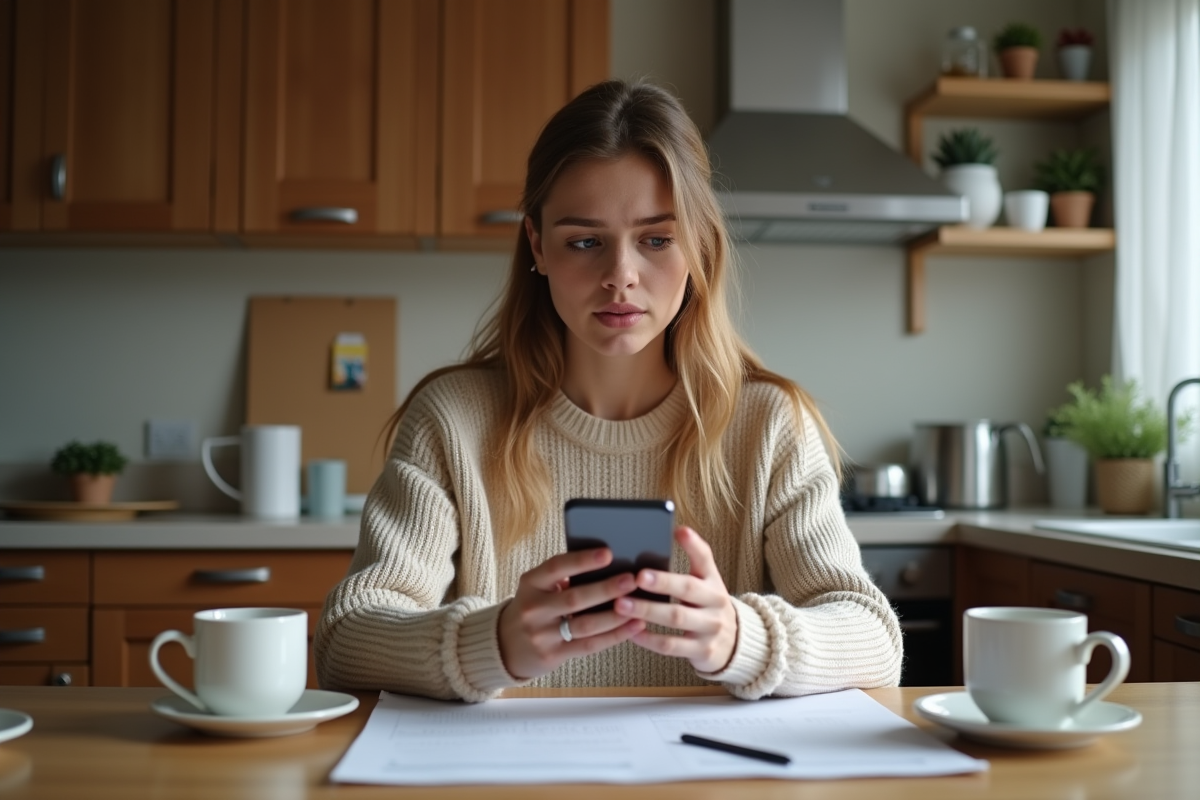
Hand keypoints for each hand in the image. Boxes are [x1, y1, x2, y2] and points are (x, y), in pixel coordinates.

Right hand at [498, 548, 646, 680]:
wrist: (504, 646)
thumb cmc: (532, 608)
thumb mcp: (537, 587)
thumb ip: (562, 576)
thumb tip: (607, 563)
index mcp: (531, 583)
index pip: (557, 567)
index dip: (583, 560)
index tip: (608, 553)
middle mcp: (534, 608)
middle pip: (575, 598)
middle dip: (606, 589)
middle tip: (631, 580)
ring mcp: (542, 634)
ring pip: (585, 624)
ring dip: (615, 615)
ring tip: (639, 604)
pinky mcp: (553, 655)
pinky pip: (589, 645)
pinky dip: (614, 635)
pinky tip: (633, 626)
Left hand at [614, 526, 737, 673]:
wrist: (735, 644)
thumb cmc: (707, 606)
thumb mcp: (706, 583)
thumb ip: (692, 561)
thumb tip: (674, 532)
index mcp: (713, 580)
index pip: (706, 559)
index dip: (693, 545)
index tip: (678, 531)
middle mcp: (715, 602)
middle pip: (688, 589)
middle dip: (663, 582)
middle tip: (638, 576)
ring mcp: (710, 628)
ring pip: (676, 618)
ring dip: (647, 610)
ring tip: (621, 604)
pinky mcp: (702, 650)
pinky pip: (671, 645)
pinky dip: (649, 639)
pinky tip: (631, 632)